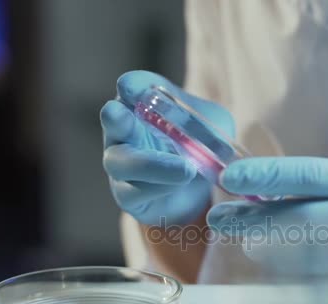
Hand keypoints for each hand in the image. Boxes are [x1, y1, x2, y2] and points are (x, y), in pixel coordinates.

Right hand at [101, 71, 233, 224]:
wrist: (199, 190)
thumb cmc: (200, 147)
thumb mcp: (213, 128)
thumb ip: (210, 125)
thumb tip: (207, 133)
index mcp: (145, 104)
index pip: (134, 86)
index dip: (133, 85)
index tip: (130, 86)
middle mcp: (126, 130)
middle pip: (114, 120)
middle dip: (116, 118)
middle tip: (117, 113)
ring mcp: (122, 163)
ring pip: (120, 162)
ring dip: (151, 164)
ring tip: (187, 169)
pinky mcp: (127, 195)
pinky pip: (134, 191)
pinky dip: (160, 186)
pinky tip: (182, 181)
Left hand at [207, 157, 327, 303]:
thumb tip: (277, 192)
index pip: (309, 177)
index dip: (265, 175)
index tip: (228, 176)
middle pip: (295, 221)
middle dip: (251, 220)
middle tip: (222, 218)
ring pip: (300, 259)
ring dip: (270, 250)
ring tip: (254, 242)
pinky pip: (318, 291)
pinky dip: (296, 279)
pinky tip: (285, 271)